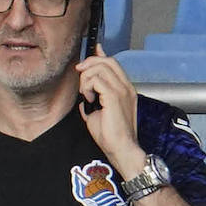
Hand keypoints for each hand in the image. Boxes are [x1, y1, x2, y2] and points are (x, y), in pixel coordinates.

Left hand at [76, 45, 145, 181]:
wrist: (121, 149)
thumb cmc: (111, 136)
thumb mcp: (98, 111)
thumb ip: (94, 98)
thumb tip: (85, 91)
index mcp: (125, 90)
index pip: (113, 64)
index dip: (99, 56)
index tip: (86, 59)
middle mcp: (126, 87)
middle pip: (108, 61)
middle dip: (90, 63)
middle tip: (79, 74)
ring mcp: (122, 91)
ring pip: (101, 68)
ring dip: (87, 78)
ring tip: (86, 95)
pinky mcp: (114, 97)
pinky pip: (97, 80)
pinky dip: (88, 87)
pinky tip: (89, 100)